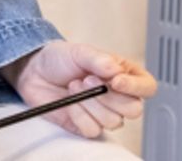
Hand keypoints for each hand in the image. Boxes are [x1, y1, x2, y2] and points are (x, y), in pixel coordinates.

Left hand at [0, 41, 155, 137]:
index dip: (135, 87)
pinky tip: (69, 102)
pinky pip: (92, 129)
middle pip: (133, 109)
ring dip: (89, 103)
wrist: (35, 71)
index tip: (115, 81)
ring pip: (112, 121)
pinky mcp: (88, 126)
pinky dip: (78, 115)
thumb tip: (115, 69)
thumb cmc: (60, 59)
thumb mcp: (80, 51)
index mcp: (124, 75)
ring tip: (74, 86)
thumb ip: (99, 59)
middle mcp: (119, 97)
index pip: (147, 87)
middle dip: (107, 95)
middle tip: (86, 79)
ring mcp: (104, 113)